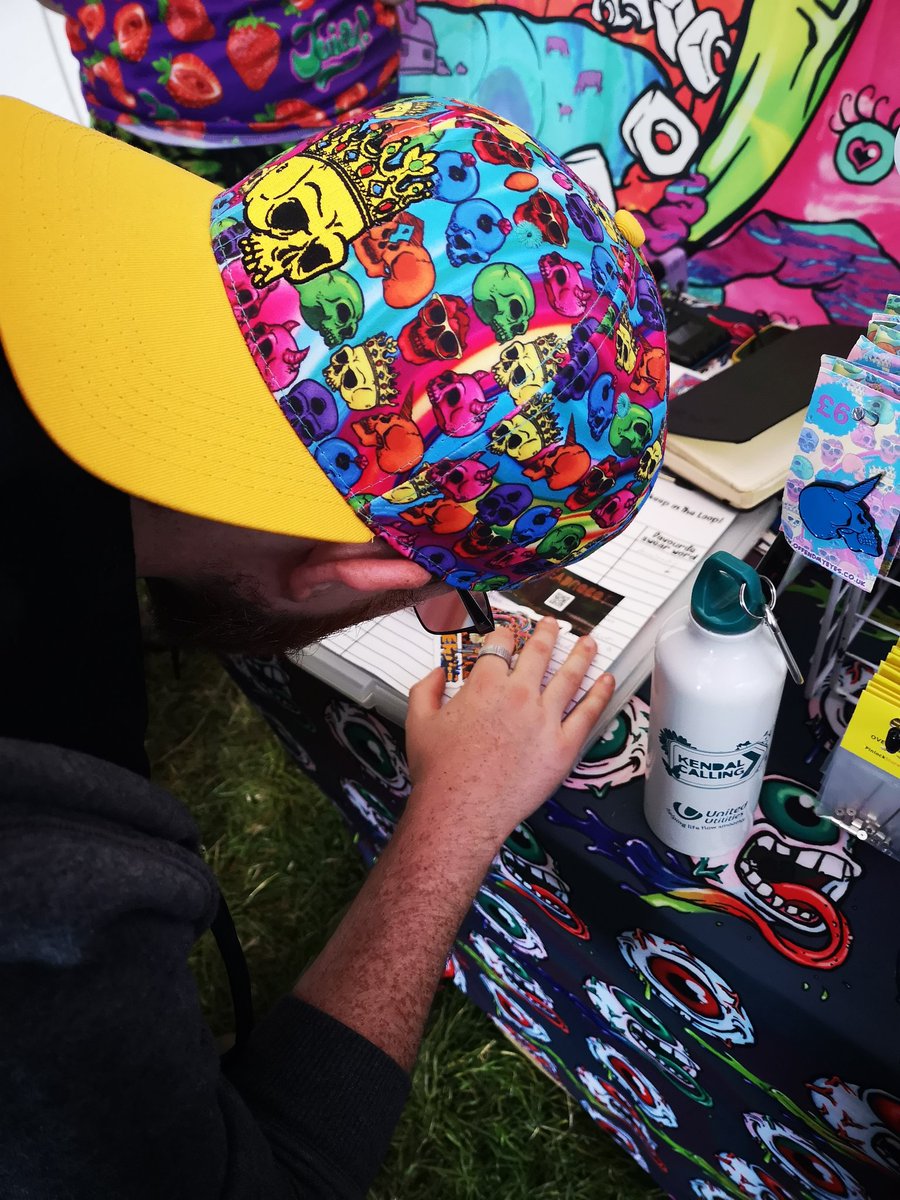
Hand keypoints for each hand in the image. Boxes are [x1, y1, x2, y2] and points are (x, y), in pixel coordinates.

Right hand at [405, 617, 613, 853]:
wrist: (461, 810)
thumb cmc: (441, 772)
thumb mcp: (418, 721)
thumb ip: (426, 690)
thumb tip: (437, 674)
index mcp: (485, 685)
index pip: (499, 645)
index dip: (503, 634)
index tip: (506, 633)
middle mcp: (519, 695)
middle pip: (539, 651)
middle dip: (548, 633)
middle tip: (554, 625)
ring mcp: (545, 719)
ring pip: (570, 675)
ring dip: (581, 654)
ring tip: (589, 643)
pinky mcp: (563, 745)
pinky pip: (588, 713)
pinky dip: (600, 693)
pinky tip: (606, 681)